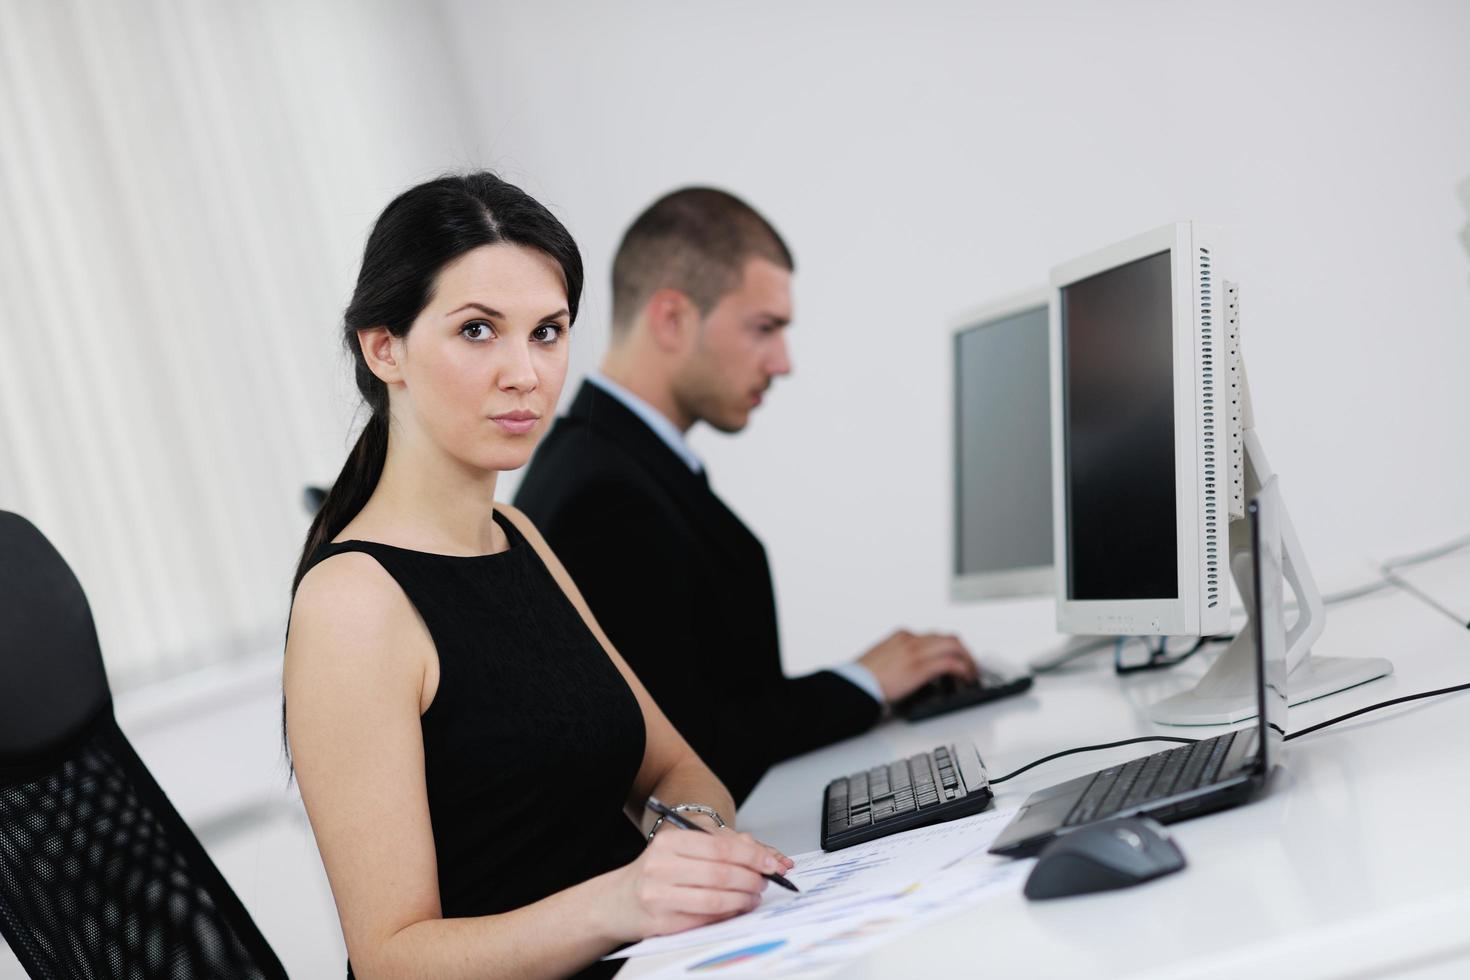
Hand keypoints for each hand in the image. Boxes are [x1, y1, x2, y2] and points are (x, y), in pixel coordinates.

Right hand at [605, 827, 795, 939]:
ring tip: (752, 896)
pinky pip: (706, 920)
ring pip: (715, 899)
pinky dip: (728, 915)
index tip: (772, 864)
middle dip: (751, 879)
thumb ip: (726, 847)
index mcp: (668, 842)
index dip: (752, 857)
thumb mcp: (685, 848)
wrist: (619, 901)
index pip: (721, 847)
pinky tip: (735, 909)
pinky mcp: (662, 923)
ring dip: (743, 900)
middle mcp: (660, 867)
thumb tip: (770, 857)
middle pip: (721, 873)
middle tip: (764, 882)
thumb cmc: (658, 872)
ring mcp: (659, 896)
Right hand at [857, 629, 977, 701]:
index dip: (950, 648)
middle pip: (949, 637)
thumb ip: (900, 656)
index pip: (935, 636)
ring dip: (967, 659)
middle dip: (963, 651)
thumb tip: (914, 668)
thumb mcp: (883, 658)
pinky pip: (951, 663)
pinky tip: (965, 678)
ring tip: (971, 672)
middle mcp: (911, 640)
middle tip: (969, 665)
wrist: (855, 684)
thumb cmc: (863, 677)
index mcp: (902, 636)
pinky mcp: (919, 668)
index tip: (955, 657)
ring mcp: (916, 652)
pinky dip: (963, 669)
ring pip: (954, 646)